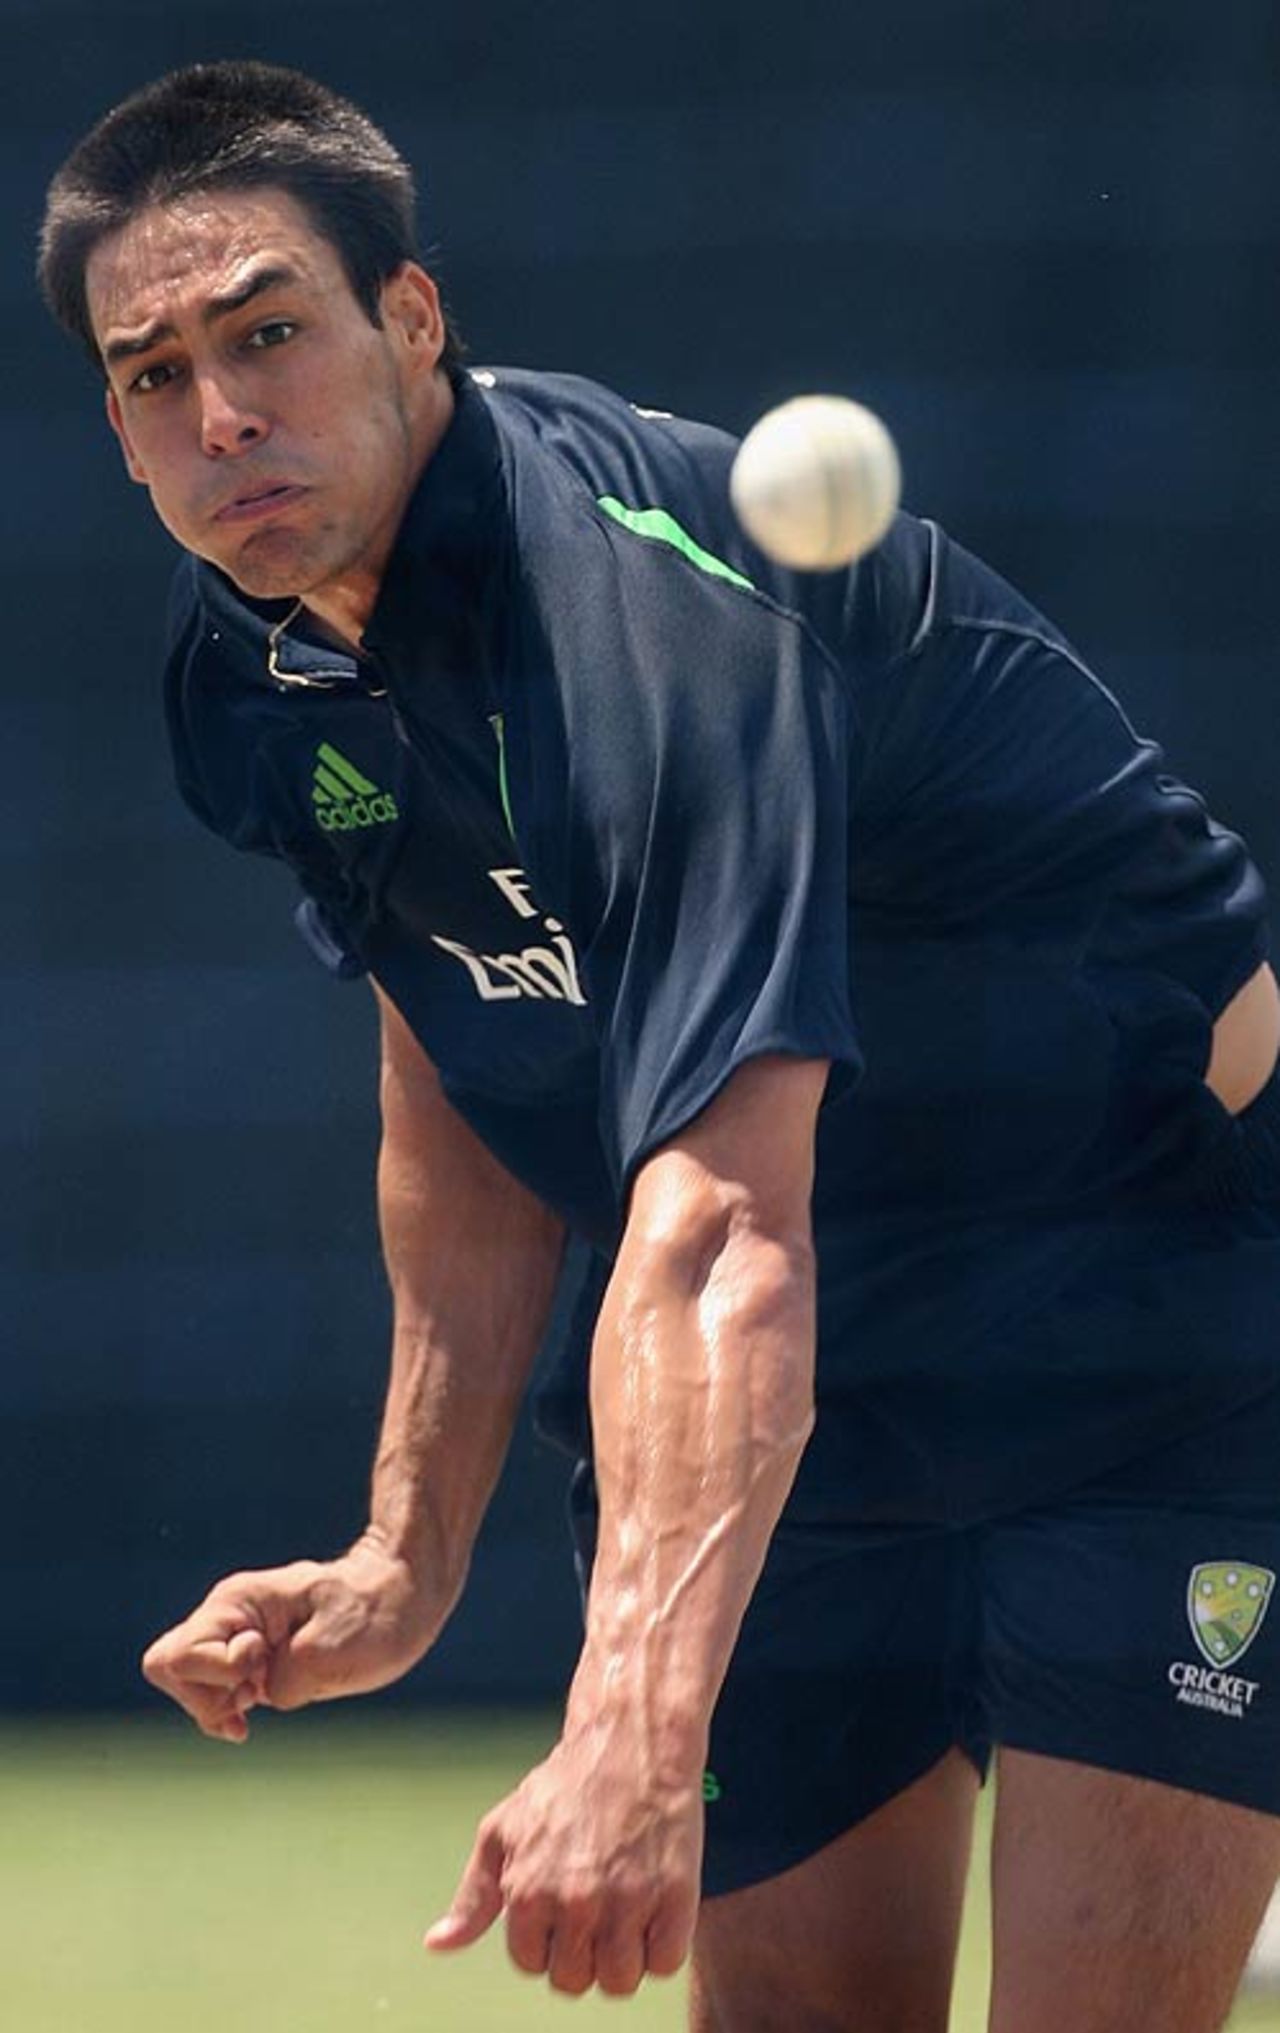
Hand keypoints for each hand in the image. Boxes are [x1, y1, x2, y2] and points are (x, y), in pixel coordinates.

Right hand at [141, 1537, 442, 1742]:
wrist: (405, 1594)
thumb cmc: (376, 1615)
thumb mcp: (332, 1653)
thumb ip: (279, 1679)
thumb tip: (255, 1696)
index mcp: (239, 1602)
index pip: (180, 1656)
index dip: (218, 1676)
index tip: (264, 1664)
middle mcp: (228, 1614)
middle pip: (167, 1667)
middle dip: (204, 1696)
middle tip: (255, 1694)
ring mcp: (237, 1634)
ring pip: (186, 1682)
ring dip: (220, 1703)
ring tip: (268, 1693)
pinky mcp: (251, 1656)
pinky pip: (212, 1689)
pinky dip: (228, 1708)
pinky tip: (258, 1707)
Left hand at [425, 1733, 702, 1996]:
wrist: (632, 1741)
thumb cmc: (565, 1784)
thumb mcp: (503, 1829)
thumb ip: (474, 1894)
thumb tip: (437, 1945)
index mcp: (527, 1893)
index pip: (532, 1964)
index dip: (548, 1938)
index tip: (564, 1905)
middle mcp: (575, 1904)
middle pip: (575, 1981)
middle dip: (583, 1952)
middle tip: (597, 1906)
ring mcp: (627, 1903)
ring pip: (620, 1981)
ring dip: (624, 1956)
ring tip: (626, 1910)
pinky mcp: (675, 1897)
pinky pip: (666, 1964)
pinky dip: (663, 1944)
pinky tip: (655, 1905)